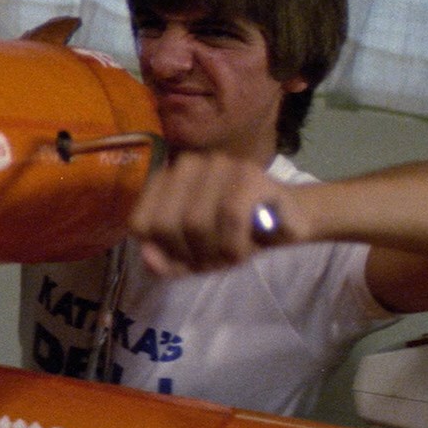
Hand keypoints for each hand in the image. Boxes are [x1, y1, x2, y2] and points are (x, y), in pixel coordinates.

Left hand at [128, 152, 301, 275]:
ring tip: (232, 254)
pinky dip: (235, 245)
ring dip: (215, 253)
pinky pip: (229, 216)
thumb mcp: (194, 257)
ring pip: (195, 223)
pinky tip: (244, 248)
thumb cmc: (232, 236)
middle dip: (189, 255)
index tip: (186, 259)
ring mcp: (219, 165)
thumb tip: (149, 260)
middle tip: (213, 261)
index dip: (162, 252)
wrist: (288, 222)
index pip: (140, 224)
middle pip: (165, 226)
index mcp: (165, 181)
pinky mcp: (249, 174)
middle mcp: (187, 165)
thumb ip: (166, 263)